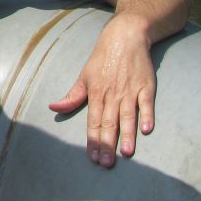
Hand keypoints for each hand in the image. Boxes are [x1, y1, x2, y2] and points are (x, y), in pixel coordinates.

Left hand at [48, 15, 156, 167]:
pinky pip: (146, 103)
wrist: (125, 37)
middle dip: (107, 144)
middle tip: (106, 163)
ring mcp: (130, 90)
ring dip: (127, 135)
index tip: (92, 157)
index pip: (93, 121)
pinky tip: (146, 130)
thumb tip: (53, 107)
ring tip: (126, 153)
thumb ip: (72, 95)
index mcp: (96, 92)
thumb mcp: (84, 75)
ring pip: (127, 116)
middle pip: (109, 122)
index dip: (93, 139)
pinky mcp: (146, 86)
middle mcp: (112, 93)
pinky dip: (146, 116)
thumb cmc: (102, 58)